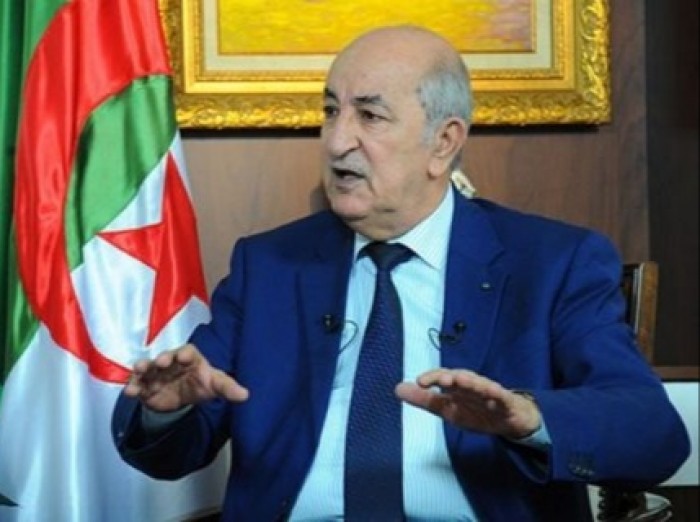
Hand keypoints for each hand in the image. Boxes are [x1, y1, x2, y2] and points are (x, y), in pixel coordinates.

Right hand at [124, 344, 248, 411]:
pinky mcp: (146, 386)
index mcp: (190, 357)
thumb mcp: (216, 385)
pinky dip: (133, 386)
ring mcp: (157, 373)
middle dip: (162, 358)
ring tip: (139, 370)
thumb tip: (245, 395)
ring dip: (142, 368)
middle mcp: (171, 362)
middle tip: (160, 362)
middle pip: (165, 357)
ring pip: (148, 368)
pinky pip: (138, 384)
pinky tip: (130, 392)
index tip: (182, 356)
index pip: (187, 352)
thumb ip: (229, 388)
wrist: (186, 397)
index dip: (184, 353)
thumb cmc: (203, 383)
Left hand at [395, 369, 540, 438]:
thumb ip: (424, 400)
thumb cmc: (477, 410)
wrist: (511, 420)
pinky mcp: (505, 401)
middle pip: (460, 378)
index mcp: (456, 388)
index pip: (443, 378)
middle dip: (450, 377)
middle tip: (441, 379)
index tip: (419, 382)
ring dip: (471, 382)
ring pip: (480, 385)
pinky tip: (493, 391)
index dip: (432, 378)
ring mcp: (489, 393)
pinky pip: (501, 396)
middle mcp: (471, 386)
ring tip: (461, 380)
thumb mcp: (447, 409)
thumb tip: (398, 389)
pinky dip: (496, 393)